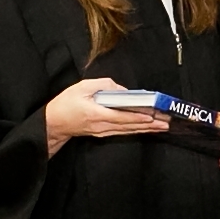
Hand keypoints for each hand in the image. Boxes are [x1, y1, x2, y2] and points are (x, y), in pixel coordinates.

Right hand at [42, 76, 168, 156]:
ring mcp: (103, 131)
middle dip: (149, 124)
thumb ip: (103, 85)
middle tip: (166, 122)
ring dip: (146, 129)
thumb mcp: (82, 87)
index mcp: (96, 114)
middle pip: (129, 126)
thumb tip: (121, 89)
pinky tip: (146, 129)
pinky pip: (123, 132)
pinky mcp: (102, 133)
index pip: (121, 116)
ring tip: (161, 127)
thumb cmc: (65, 104)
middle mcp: (102, 126)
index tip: (152, 117)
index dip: (138, 117)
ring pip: (128, 130)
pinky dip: (136, 129)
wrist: (53, 123)